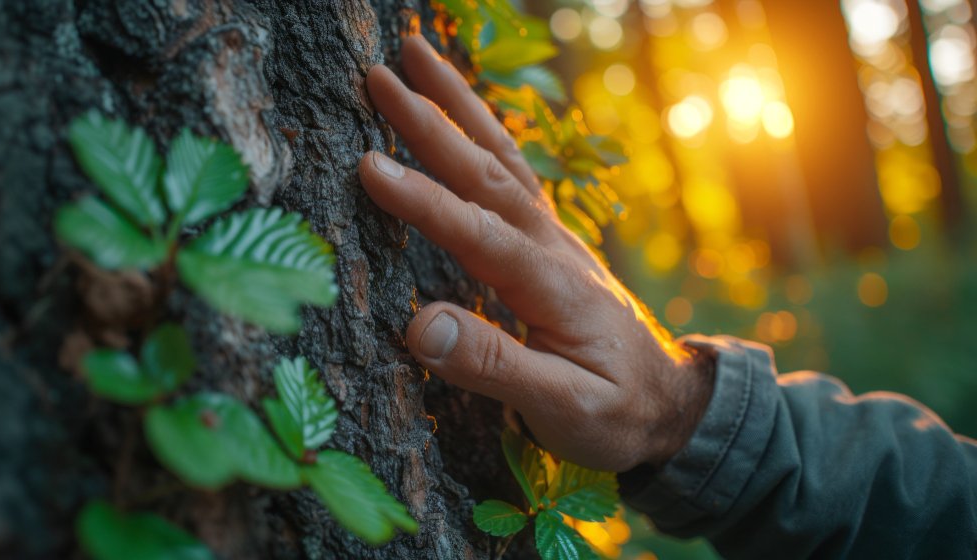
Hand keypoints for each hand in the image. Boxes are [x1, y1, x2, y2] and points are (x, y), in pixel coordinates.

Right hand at [358, 36, 712, 471]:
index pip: (479, 233)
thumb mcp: (565, 407)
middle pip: (487, 173)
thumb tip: (420, 328)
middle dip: (431, 122)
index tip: (369, 166)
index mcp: (552, 285)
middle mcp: (552, 247)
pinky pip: (513, 175)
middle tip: (378, 75)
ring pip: (502, 159)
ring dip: (457, 105)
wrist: (669, 404)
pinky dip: (482, 133)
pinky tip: (462, 115)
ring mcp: (554, 238)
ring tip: (416, 53)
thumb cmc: (616, 413)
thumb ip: (495, 366)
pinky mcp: (551, 243)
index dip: (424, 201)